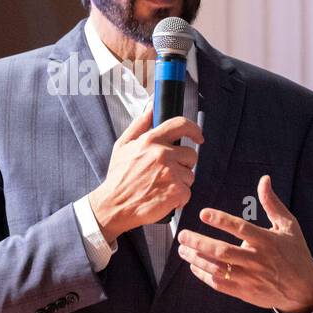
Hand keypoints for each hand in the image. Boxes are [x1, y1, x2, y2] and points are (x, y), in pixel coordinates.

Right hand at [88, 100, 204, 241]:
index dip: (194, 129)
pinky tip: (164, 197)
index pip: (181, 124)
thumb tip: (152, 106)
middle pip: (191, 154)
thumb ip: (140, 124)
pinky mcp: (177, 192)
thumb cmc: (119, 177)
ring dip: (180, 182)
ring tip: (162, 187)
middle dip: (183, 163)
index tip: (198, 136)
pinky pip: (188, 192)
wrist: (114, 206)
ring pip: (190, 175)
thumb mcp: (123, 145)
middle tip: (167, 173)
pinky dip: (179, 198)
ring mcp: (171, 173)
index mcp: (151, 140)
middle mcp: (163, 154)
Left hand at [175, 174, 312, 312]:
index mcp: (267, 241)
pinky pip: (220, 284)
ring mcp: (250, 277)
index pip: (240, 228)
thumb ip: (272, 203)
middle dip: (199, 242)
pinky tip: (194, 266)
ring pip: (218, 268)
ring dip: (197, 259)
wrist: (305, 289)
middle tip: (182, 234)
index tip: (203, 213)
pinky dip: (204, 275)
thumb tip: (264, 180)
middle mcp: (257, 259)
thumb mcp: (289, 226)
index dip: (221, 220)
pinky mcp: (245, 292)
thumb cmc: (296, 253)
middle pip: (223, 251)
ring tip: (182, 249)